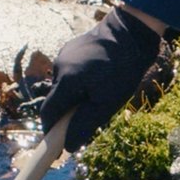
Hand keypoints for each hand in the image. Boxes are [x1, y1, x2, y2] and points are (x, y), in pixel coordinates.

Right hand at [43, 8, 163, 146]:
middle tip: (92, 113)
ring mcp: (63, 55)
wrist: (132, 31)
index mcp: (65, 81)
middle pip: (56, 101)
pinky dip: (79, 81)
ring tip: (101, 89)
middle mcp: (58, 67)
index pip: (48, 115)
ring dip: (76, 95)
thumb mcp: (107, 103)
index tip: (56, 148)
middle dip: (68, 113)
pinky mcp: (70, 48)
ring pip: (63, 87)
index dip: (51, 133)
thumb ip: (84, 125)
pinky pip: (69, 72)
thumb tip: (68, 146)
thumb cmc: (123, 69)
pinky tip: (99, 75)